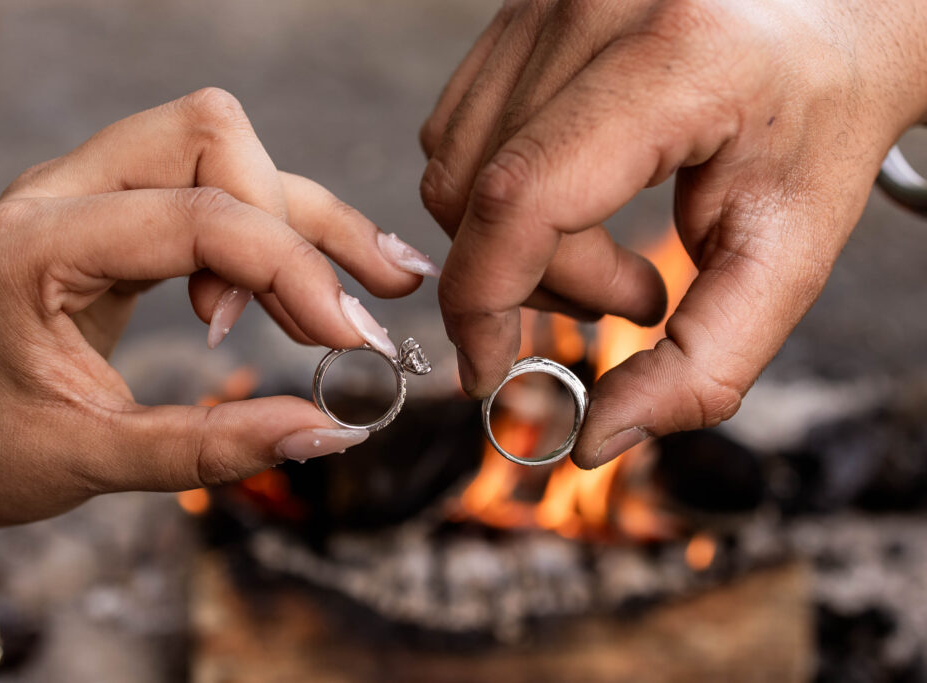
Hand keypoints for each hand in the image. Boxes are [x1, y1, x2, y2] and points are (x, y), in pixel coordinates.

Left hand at [0, 88, 435, 533]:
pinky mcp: (120, 207)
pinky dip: (276, 229)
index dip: (289, 270)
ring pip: (225, 148)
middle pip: (213, 135)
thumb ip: (213, 447)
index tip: (350, 340)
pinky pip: (215, 187)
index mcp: (34, 244)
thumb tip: (331, 433)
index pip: (196, 216)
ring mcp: (91, 188)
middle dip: (293, 222)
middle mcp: (62, 190)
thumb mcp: (93, 461)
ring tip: (379, 284)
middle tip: (338, 322)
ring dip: (304, 218)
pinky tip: (326, 278)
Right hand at [419, 0, 926, 467]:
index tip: (492, 372)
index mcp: (676, 59)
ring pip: (453, 168)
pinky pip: (456, 131)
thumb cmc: (820, 121)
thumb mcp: (790, 252)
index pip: (522, 197)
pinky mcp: (518, 10)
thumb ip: (705, 363)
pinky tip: (574, 200)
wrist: (829, 14)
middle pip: (481, 197)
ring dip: (514, 242)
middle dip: (533, 284)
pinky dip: (499, 195)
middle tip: (632, 299)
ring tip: (607, 248)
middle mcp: (591, 8)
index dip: (486, 304)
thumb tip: (597, 439)